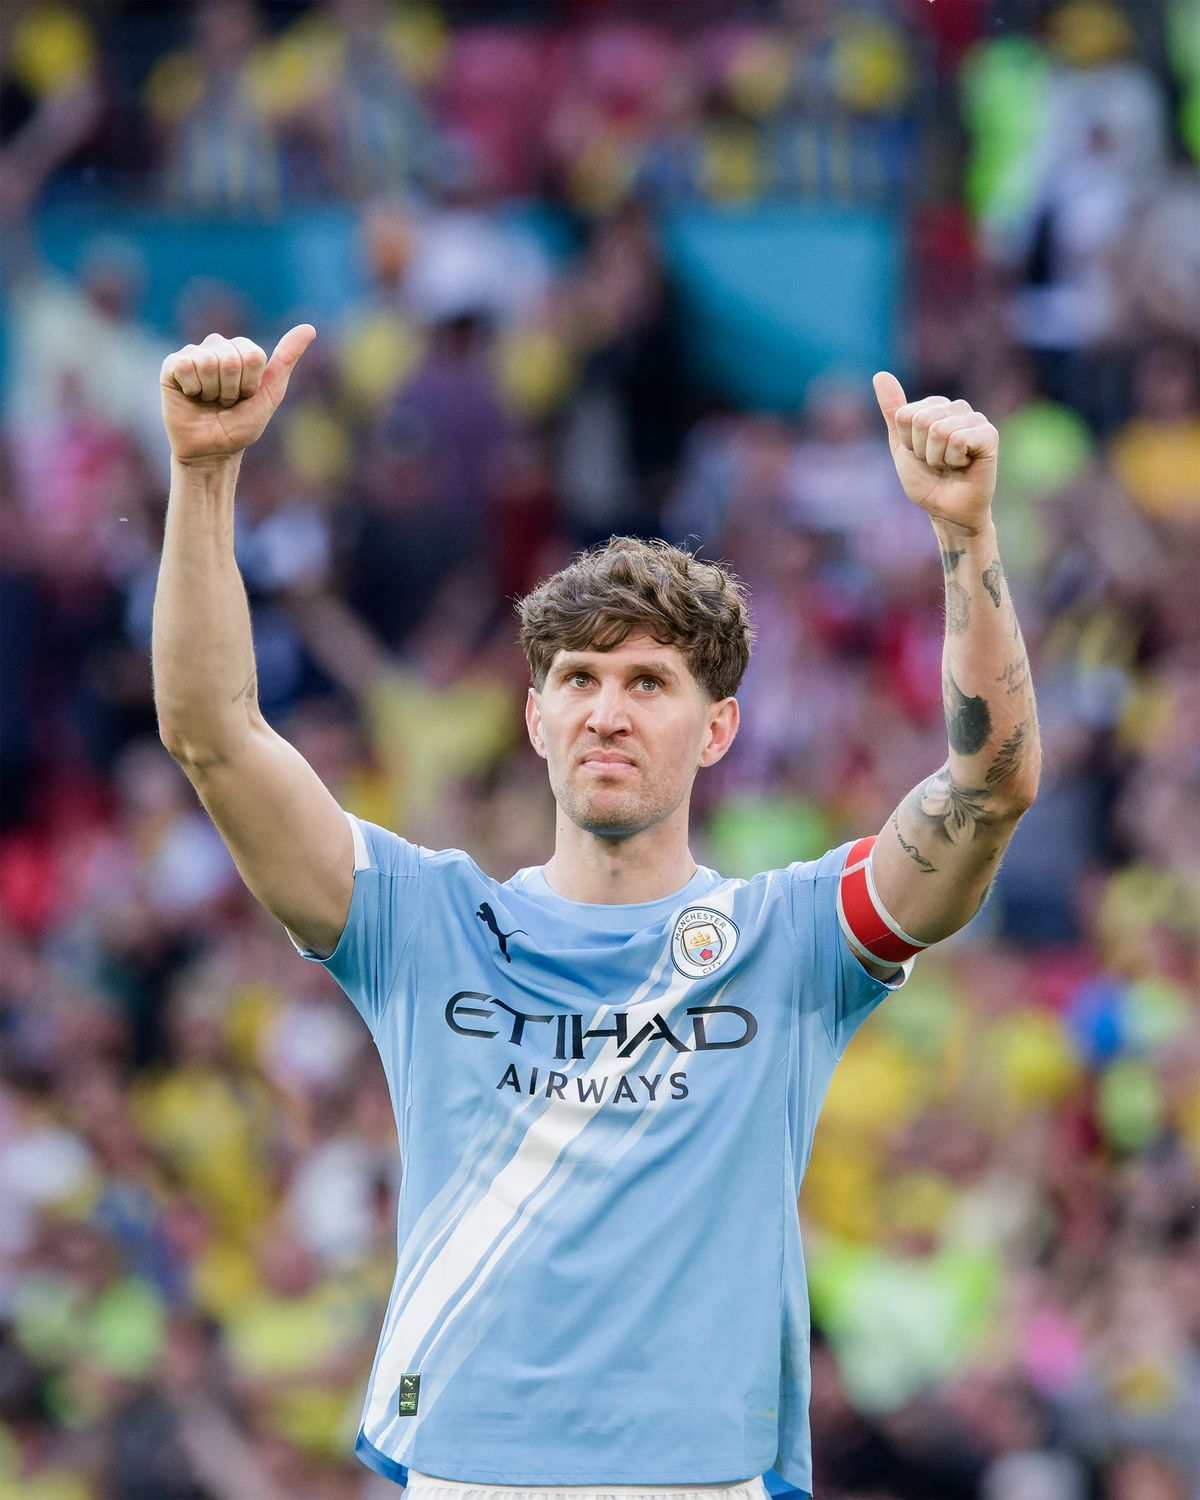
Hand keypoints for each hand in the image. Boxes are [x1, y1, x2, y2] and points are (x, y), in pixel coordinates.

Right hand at [160, 325, 315, 465]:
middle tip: (226, 402)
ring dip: (211, 391)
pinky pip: (184, 365)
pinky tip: (191, 395)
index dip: (251, 384)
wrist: (213, 450)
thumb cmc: (241, 425)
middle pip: (231, 359)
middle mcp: (218, 346)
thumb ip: (287, 359)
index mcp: (243, 350)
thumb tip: (309, 328)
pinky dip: (192, 388)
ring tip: (209, 400)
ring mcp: (194, 354)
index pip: (253, 356)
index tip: (246, 397)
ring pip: (208, 362)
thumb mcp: (270, 393)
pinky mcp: (172, 365)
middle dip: (231, 389)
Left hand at [872, 371, 997, 533]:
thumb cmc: (926, 479)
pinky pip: (958, 439)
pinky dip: (954, 460)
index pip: (904, 415)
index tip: (920, 455)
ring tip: (950, 465)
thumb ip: (892, 410)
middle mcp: (957, 407)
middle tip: (936, 463)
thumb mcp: (901, 445)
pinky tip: (964, 465)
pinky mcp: (989, 435)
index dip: (907, 442)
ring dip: (937, 458)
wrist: (946, 509)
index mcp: (935, 406)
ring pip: (938, 430)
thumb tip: (880, 374)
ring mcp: (975, 419)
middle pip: (921, 420)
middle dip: (922, 450)